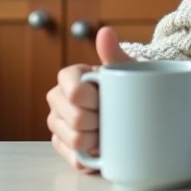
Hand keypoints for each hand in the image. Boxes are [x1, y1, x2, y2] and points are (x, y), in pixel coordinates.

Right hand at [46, 26, 133, 171]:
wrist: (133, 108)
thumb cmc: (127, 85)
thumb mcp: (125, 70)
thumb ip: (113, 53)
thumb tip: (105, 32)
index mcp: (69, 77)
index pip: (74, 92)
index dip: (93, 99)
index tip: (107, 98)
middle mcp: (58, 100)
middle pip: (75, 120)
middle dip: (98, 121)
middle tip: (112, 116)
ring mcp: (58, 124)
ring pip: (74, 141)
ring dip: (96, 140)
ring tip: (109, 130)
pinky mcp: (63, 146)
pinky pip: (74, 158)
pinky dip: (91, 157)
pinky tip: (101, 149)